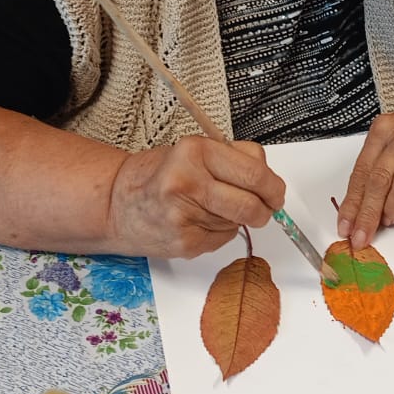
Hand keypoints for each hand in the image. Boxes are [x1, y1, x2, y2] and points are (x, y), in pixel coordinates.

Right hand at [106, 136, 284, 258]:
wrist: (117, 205)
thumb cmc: (158, 173)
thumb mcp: (195, 149)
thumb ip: (233, 158)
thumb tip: (269, 180)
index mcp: (194, 152)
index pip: (254, 173)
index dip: (273, 187)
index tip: (276, 192)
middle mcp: (188, 182)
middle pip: (251, 204)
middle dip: (265, 209)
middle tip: (265, 207)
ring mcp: (185, 216)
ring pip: (238, 222)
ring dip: (237, 218)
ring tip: (211, 206)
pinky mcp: (185, 243)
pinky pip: (223, 238)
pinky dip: (220, 231)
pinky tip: (198, 220)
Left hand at [336, 97, 393, 248]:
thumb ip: (378, 165)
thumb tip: (360, 205)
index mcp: (384, 128)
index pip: (361, 171)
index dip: (352, 203)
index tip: (345, 225)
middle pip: (379, 179)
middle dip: (367, 213)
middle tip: (361, 236)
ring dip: (392, 209)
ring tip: (388, 222)